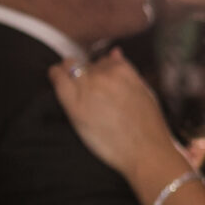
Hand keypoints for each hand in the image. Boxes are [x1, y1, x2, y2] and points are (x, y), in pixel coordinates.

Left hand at [48, 48, 180, 183]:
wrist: (147, 151)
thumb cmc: (150, 127)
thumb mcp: (144, 93)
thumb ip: (128, 72)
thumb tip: (115, 52)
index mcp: (123, 70)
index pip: (105, 59)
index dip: (101, 70)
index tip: (100, 81)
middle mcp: (104, 75)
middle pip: (86, 63)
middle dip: (85, 71)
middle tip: (86, 88)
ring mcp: (88, 88)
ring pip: (68, 66)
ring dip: (68, 72)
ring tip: (71, 86)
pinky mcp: (74, 104)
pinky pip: (57, 79)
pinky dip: (55, 76)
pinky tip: (57, 80)